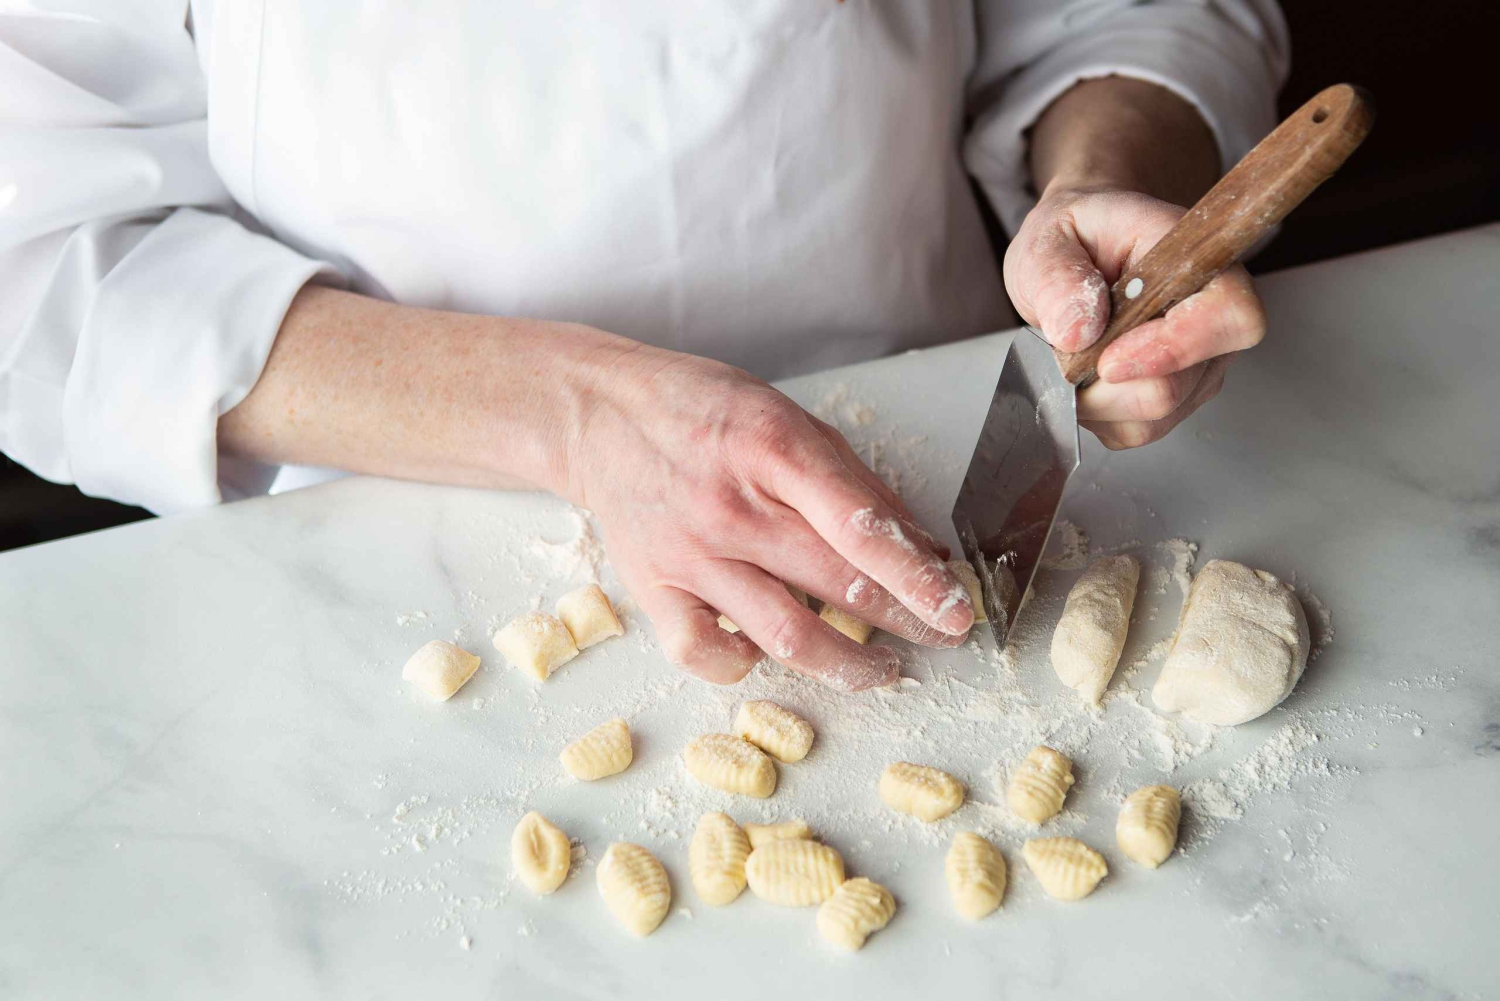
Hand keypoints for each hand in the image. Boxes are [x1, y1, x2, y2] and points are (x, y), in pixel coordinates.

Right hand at [559, 342, 974, 689]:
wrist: (600, 416)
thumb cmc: (703, 412)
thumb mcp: (788, 418)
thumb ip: (853, 483)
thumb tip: (919, 545)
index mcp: (772, 450)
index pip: (861, 528)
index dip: (917, 577)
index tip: (956, 609)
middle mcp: (731, 506)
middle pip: (836, 584)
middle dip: (905, 621)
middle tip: (942, 637)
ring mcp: (689, 554)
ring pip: (784, 636)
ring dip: (848, 664)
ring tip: (883, 670)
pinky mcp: (653, 589)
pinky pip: (708, 654)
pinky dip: (748, 667)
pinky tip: (771, 656)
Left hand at [1003, 184, 1266, 447]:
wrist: (1073, 256)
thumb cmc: (1073, 238)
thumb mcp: (1046, 241)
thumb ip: (1057, 277)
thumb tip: (1077, 330)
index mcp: (1194, 261)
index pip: (1230, 314)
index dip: (1174, 348)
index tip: (1108, 361)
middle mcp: (1211, 316)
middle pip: (1180, 384)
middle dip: (1108, 385)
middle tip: (1067, 353)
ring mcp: (1199, 362)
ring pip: (1155, 417)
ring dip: (1097, 400)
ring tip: (1074, 358)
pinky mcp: (1177, 396)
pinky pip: (1136, 431)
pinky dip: (1098, 415)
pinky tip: (1085, 379)